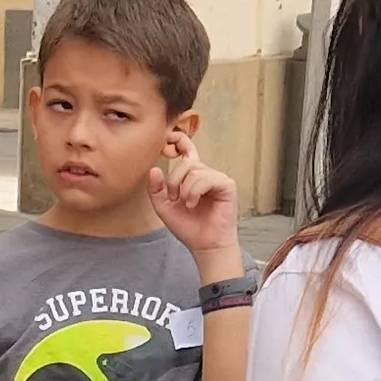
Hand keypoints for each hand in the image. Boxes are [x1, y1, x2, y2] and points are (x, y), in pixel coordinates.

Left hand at [148, 134, 243, 260]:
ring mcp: (217, 178)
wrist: (205, 245)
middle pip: (185, 162)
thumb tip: (154, 169)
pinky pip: (206, 178)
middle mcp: (206, 174)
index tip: (169, 136)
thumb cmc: (188, 227)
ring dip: (184, 189)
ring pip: (194, 170)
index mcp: (192, 176)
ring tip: (186, 204)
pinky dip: (194, 192)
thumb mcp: (164, 207)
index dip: (180, 139)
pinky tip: (193, 204)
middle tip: (174, 198)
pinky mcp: (226, 185)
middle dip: (174, 180)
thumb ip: (156, 189)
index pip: (188, 150)